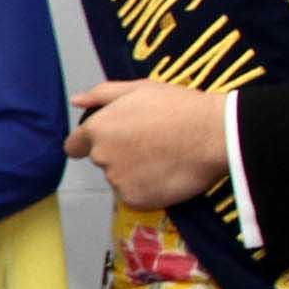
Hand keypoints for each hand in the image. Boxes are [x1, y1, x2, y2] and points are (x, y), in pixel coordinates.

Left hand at [64, 81, 229, 208]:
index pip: (74, 146)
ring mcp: (118, 181)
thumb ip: (102, 94)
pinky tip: (167, 174)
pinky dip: (148, 189)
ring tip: (164, 157)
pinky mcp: (135, 200)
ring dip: (135, 172)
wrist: (214, 134)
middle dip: (119, 154)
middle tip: (150, 143)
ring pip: (120, 179)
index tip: (107, 143)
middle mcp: (102, 157)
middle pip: (102, 161)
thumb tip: (76, 100)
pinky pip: (136, 196)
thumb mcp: (139, 88)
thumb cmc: (179, 108)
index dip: (87, 145)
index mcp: (98, 129)